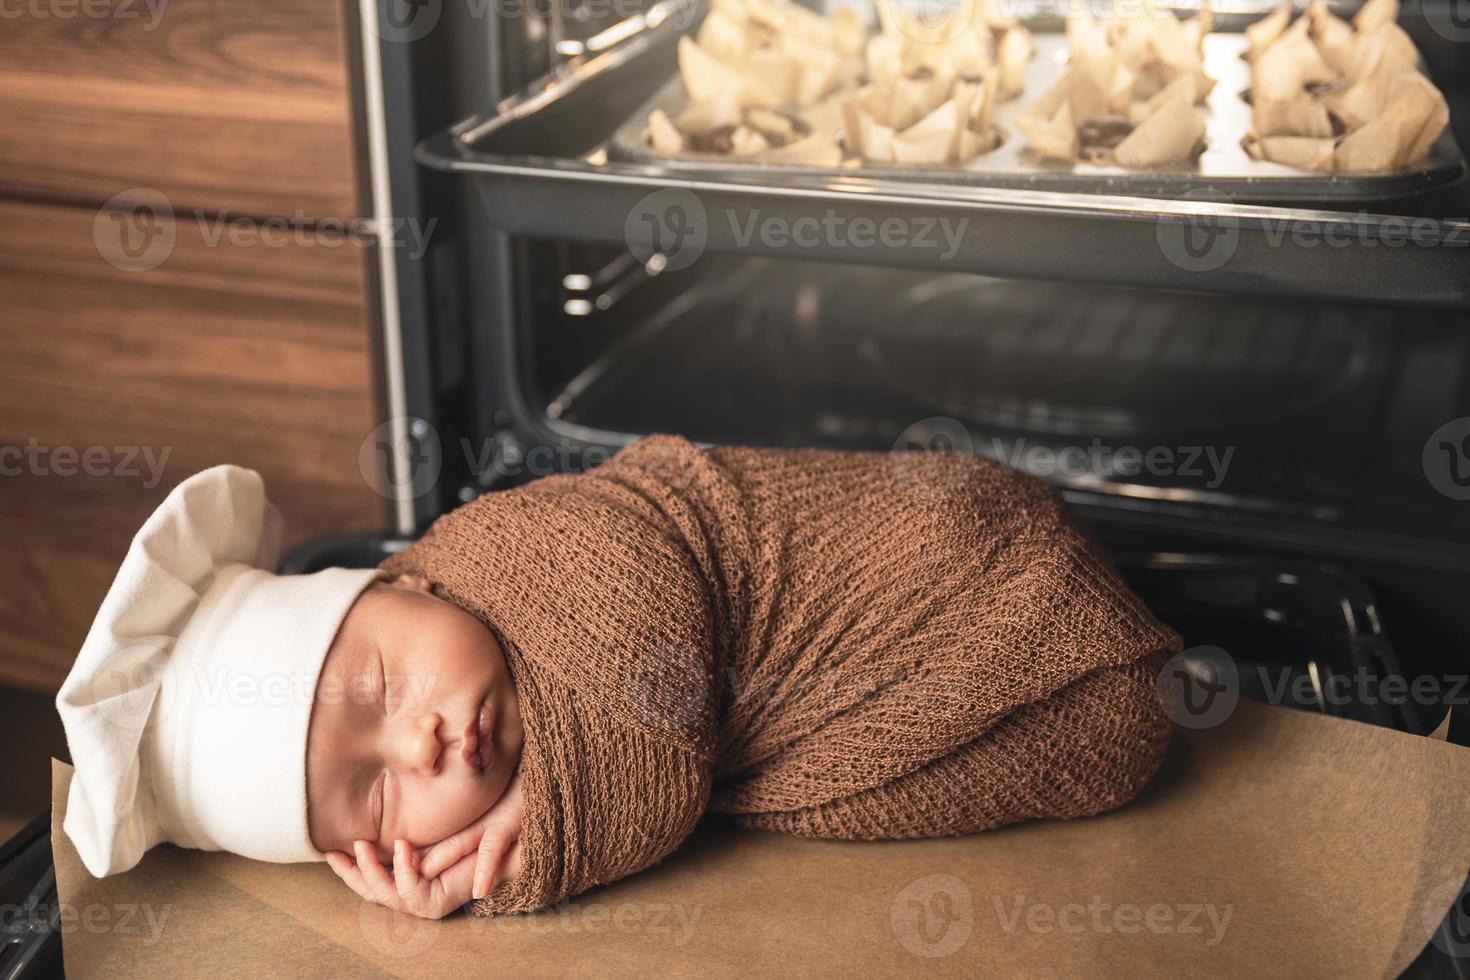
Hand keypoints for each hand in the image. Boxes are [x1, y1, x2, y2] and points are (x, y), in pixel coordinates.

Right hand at [324, 770, 524, 917]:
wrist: (515, 826)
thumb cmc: (482, 820)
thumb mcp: (440, 822)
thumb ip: (414, 825)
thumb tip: (381, 815)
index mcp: (415, 877)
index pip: (373, 880)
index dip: (350, 868)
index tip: (329, 850)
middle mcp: (419, 894)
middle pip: (373, 892)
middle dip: (351, 874)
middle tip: (332, 855)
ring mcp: (429, 902)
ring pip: (387, 896)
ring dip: (372, 873)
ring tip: (362, 846)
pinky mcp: (442, 903)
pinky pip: (413, 893)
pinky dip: (403, 871)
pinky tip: (400, 848)